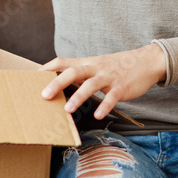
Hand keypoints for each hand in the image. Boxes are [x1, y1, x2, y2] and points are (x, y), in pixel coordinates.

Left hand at [39, 43, 166, 119]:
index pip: (62, 62)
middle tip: (44, 96)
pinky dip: (104, 106)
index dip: (47, 68)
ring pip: (91, 84)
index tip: (31, 76)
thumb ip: (80, 72)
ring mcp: (109, 77)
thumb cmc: (116, 67)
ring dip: (78, 97)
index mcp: (87, 63)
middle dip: (57, 83)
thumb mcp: (96, 65)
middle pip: (73, 72)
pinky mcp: (122, 87)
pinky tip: (98, 115)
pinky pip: (112, 97)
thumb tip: (59, 82)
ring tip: (67, 109)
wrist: (146, 61)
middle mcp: (96, 68)